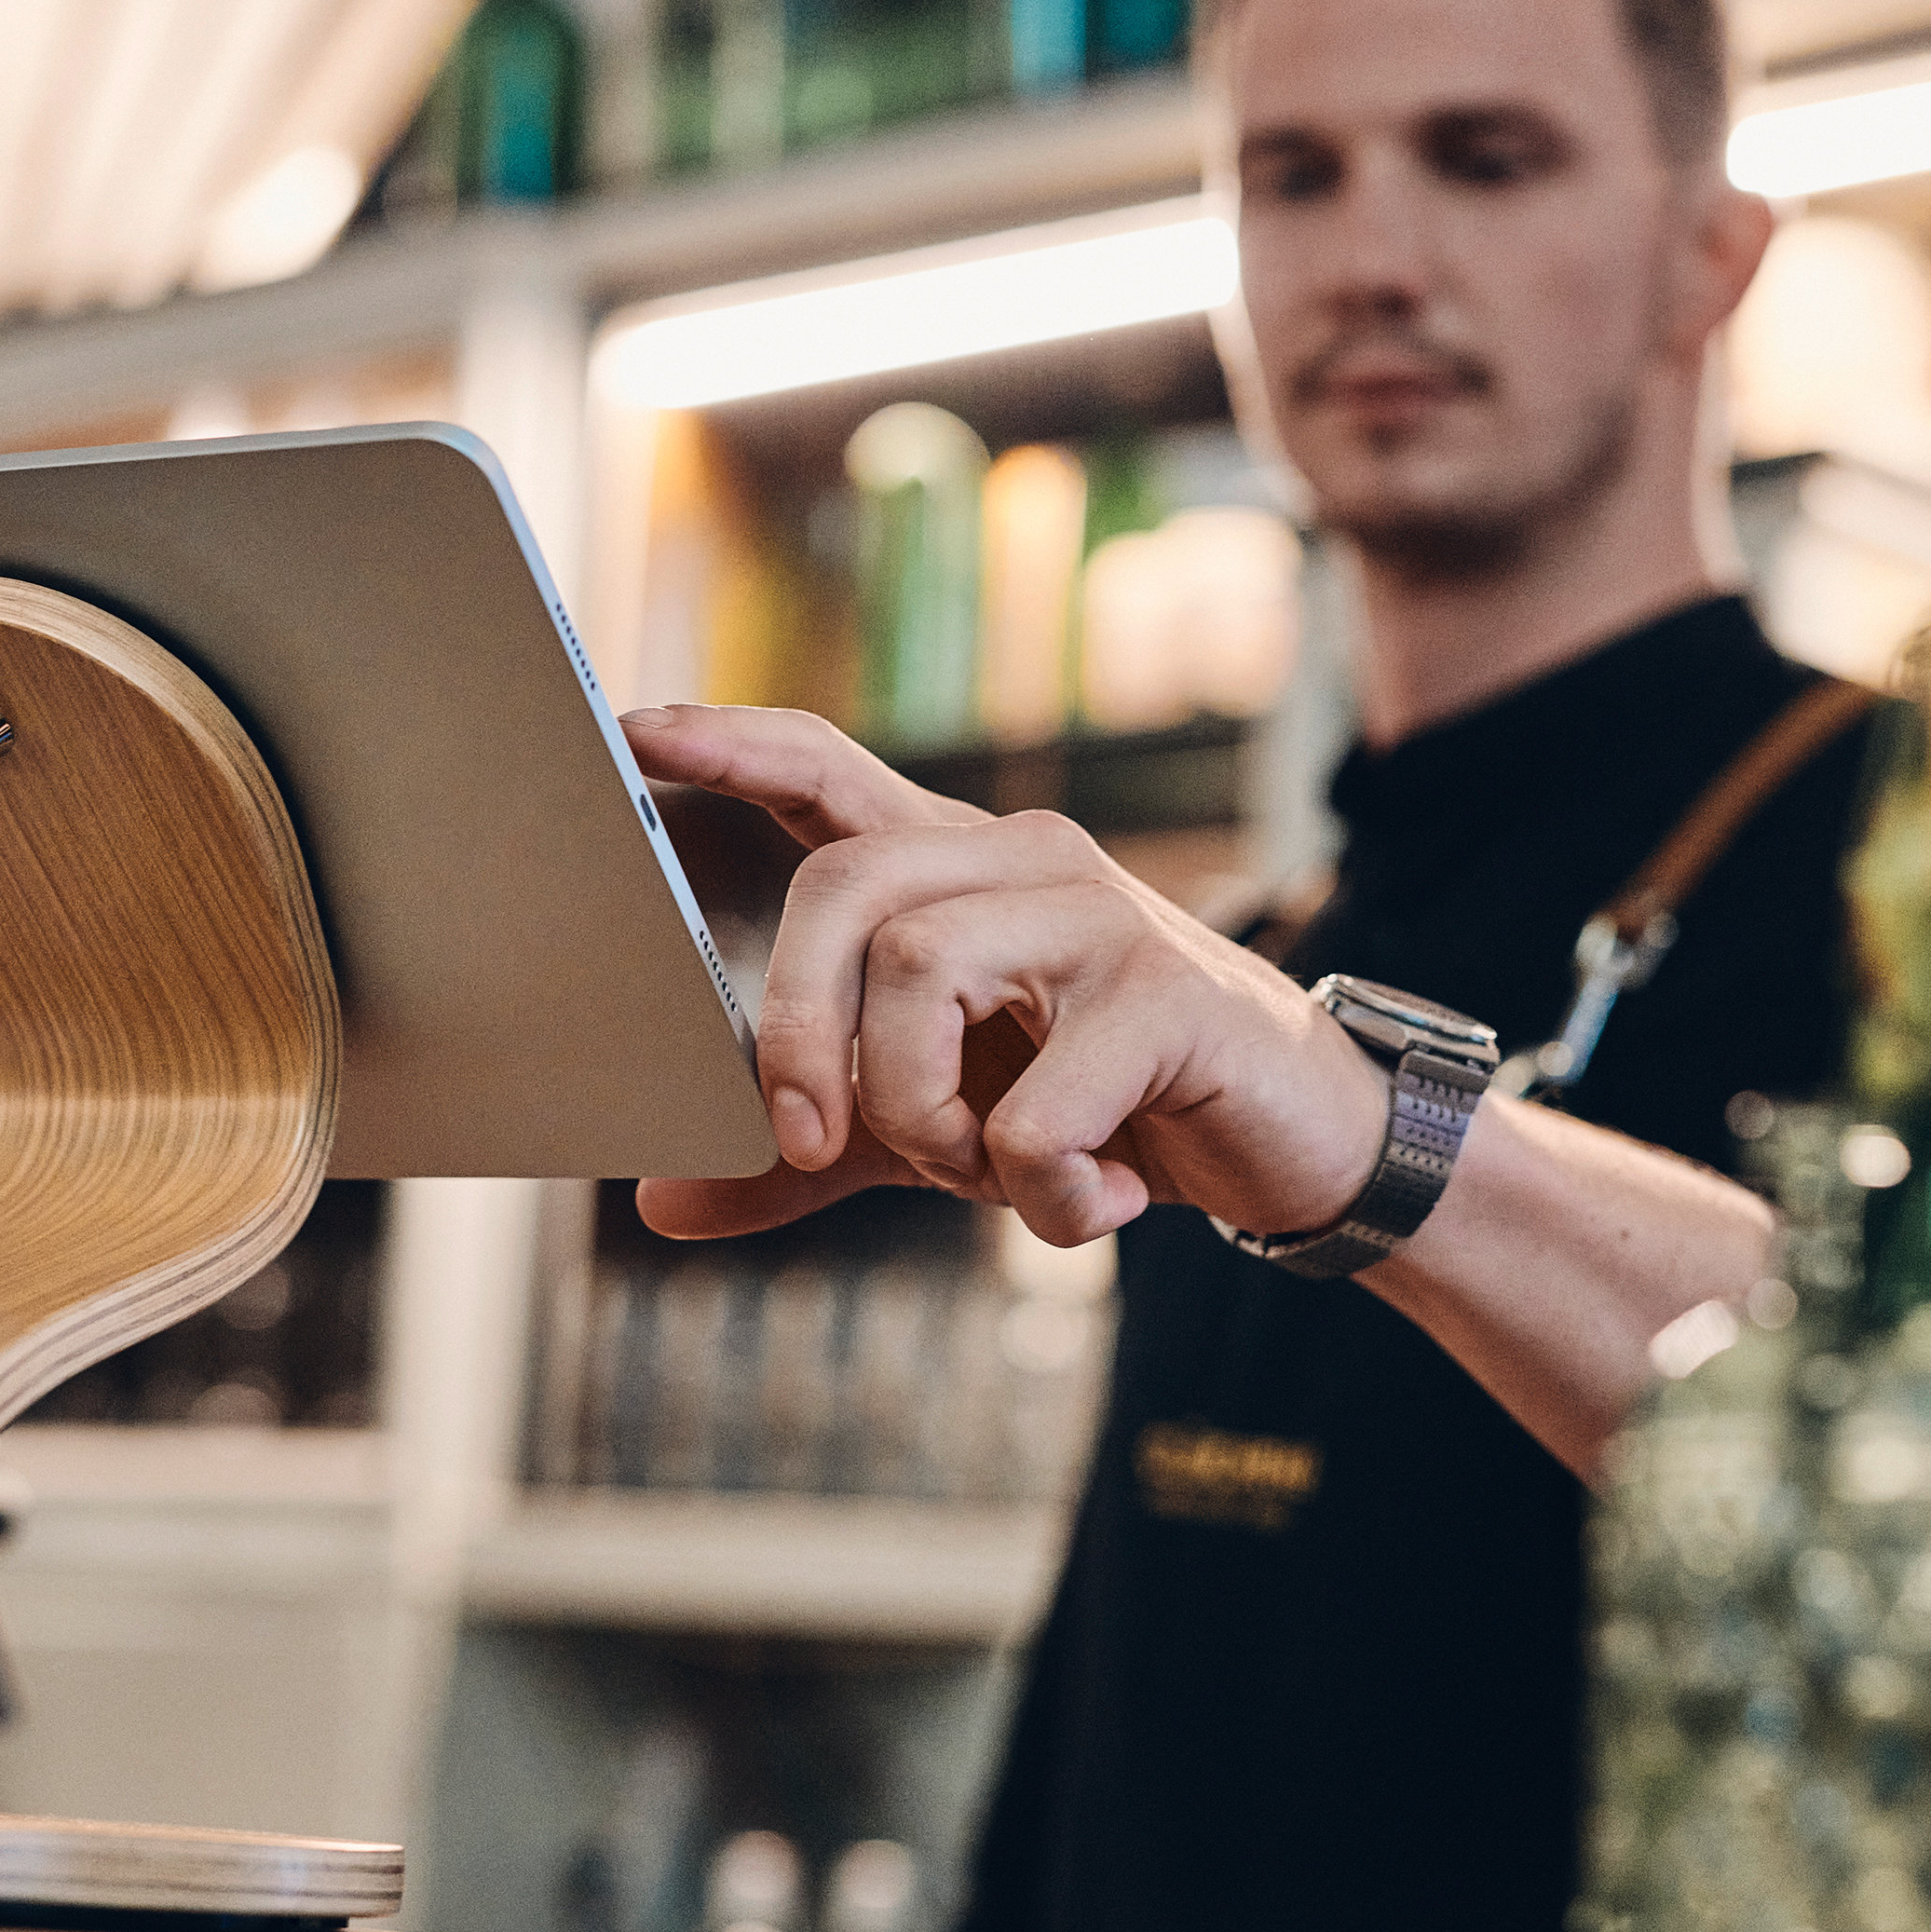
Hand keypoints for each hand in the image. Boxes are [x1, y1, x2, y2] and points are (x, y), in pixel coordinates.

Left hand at [619, 705, 1385, 1250]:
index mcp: (958, 873)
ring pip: (922, 978)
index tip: (631, 728)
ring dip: (926, 1123)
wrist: (1299, 1144)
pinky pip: (1030, 1111)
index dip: (730, 745)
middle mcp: (1024, 861)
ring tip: (995, 1179)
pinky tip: (1101, 1202)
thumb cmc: (1106, 1110)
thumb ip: (809, 1155)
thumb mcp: (937, 1132)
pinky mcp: (1166, 996)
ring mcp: (1101, 914)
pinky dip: (1038, 1193)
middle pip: (844, 891)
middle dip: (801, 1035)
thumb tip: (661, 1203)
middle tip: (807, 1142)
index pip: (826, 771)